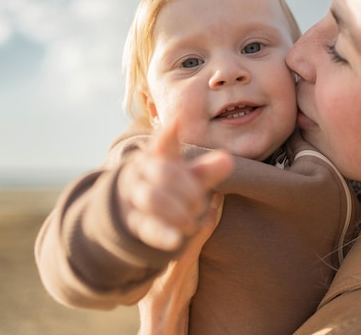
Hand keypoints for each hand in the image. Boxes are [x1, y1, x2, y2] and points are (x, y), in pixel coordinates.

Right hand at [117, 121, 232, 250]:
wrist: (131, 213)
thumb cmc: (167, 188)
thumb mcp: (186, 178)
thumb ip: (206, 170)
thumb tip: (229, 160)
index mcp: (156, 156)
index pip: (164, 143)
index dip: (169, 134)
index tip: (178, 121)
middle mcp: (142, 172)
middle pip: (164, 171)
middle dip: (188, 189)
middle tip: (201, 203)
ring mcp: (135, 197)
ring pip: (153, 198)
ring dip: (179, 211)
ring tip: (192, 223)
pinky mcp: (133, 223)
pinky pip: (147, 226)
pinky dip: (163, 233)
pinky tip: (176, 240)